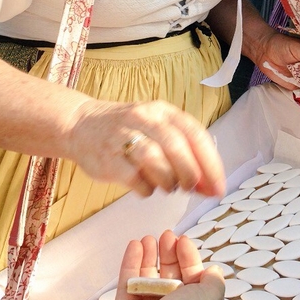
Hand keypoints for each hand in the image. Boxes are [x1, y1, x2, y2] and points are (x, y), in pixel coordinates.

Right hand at [67, 99, 225, 197]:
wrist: (80, 125)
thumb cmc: (128, 130)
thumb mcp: (157, 127)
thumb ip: (184, 151)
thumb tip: (209, 185)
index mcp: (162, 111)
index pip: (195, 134)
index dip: (211, 163)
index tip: (218, 187)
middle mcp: (144, 119)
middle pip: (176, 146)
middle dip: (190, 173)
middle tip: (192, 188)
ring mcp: (123, 137)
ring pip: (155, 160)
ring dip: (168, 181)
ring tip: (168, 186)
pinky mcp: (107, 159)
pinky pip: (135, 179)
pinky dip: (147, 189)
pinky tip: (147, 187)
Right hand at [105, 232, 224, 299]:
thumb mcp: (210, 299)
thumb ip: (214, 282)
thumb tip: (213, 271)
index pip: (194, 280)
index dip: (189, 259)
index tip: (183, 241)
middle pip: (171, 276)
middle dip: (169, 253)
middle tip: (166, 236)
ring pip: (148, 278)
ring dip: (149, 255)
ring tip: (148, 238)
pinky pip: (127, 283)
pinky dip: (131, 262)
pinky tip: (135, 245)